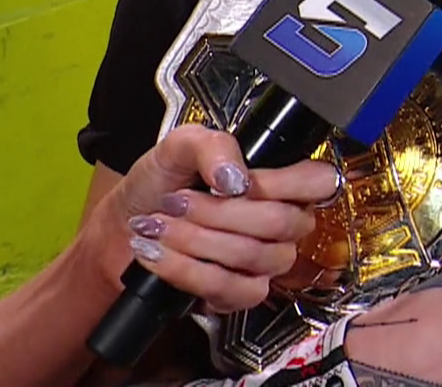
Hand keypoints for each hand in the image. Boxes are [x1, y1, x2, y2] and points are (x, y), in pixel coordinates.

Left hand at [78, 124, 338, 312]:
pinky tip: (158, 254)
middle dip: (217, 213)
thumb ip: (211, 146)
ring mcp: (265, 261)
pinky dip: (186, 271)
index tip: (232, 181)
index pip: (318, 182)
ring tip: (157, 226)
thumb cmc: (157, 185)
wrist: (122, 228)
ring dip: (195, 240)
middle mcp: (283, 222)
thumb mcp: (179, 147)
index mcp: (281, 182)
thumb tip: (236, 179)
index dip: (282, 183)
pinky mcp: (241, 295)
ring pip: (254, 256)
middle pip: (281, 222)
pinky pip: (232, 290)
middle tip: (175, 201)